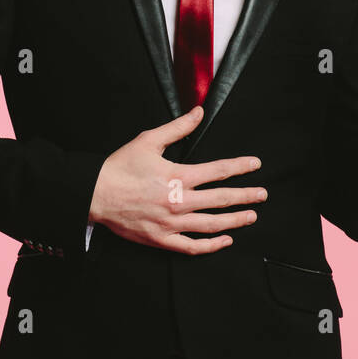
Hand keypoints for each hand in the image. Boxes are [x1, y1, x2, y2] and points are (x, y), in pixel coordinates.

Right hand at [87, 106, 266, 254]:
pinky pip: (191, 246)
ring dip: (234, 220)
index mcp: (177, 176)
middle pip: (221, 200)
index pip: (218, 171)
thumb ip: (178, 127)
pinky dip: (211, 245)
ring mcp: (170, 223)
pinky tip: (225, 240)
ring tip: (250, 217)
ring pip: (211, 225)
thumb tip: (198, 112)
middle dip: (245, 196)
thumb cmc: (120, 166)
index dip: (240, 167)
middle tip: (263, 195)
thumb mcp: (148, 140)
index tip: (256, 165)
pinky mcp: (161, 239)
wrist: (94, 194)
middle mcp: (178, 201)